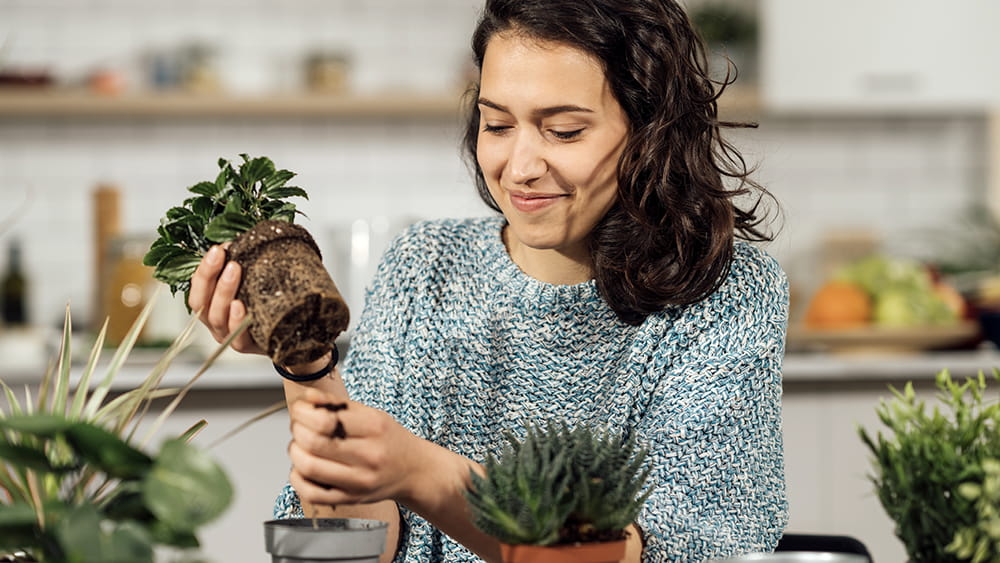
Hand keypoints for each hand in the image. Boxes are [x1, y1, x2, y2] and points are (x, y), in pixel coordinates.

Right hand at [188, 244, 263, 354]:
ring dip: (223, 292)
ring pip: (218, 317)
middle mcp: (216, 321)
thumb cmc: (270, 303)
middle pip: (202, 302)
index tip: (217, 249)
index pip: (199, 286)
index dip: (204, 268)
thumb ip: (247, 264)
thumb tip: (245, 236)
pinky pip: (237, 338)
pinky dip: (236, 321)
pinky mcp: (247, 346)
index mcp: (212, 304)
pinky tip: (240, 306)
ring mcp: (230, 335)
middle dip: (210, 275)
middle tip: (224, 255)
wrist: (296, 333)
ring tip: (235, 270)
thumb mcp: (256, 280)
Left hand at [287, 388, 427, 508]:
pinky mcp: (351, 499)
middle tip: (298, 426)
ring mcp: (360, 481)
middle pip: (314, 443)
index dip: (303, 412)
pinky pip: (312, 493)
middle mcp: (369, 456)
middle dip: (297, 431)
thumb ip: (337, 404)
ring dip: (295, 452)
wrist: (413, 470)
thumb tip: (307, 397)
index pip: (325, 419)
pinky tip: (302, 468)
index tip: (299, 409)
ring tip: (300, 445)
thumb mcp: (371, 414)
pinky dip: (297, 479)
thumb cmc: (389, 439)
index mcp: (374, 428)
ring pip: (309, 467)